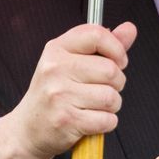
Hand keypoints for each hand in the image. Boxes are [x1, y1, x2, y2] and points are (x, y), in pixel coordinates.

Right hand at [0, 21, 137, 158]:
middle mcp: (55, 69)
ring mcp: (59, 95)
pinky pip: (107, 120)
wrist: (28, 130)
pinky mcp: (66, 120)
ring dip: (111, 106)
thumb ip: (103, 47)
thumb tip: (130, 29)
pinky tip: (91, 121)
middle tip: (102, 89)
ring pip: (111, 97)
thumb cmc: (53, 95)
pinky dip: (106, 123)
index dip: (116, 49)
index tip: (118, 61)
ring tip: (94, 106)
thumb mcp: (71, 63)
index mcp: (57, 49)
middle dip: (116, 84)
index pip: (97, 35)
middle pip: (111, 70)